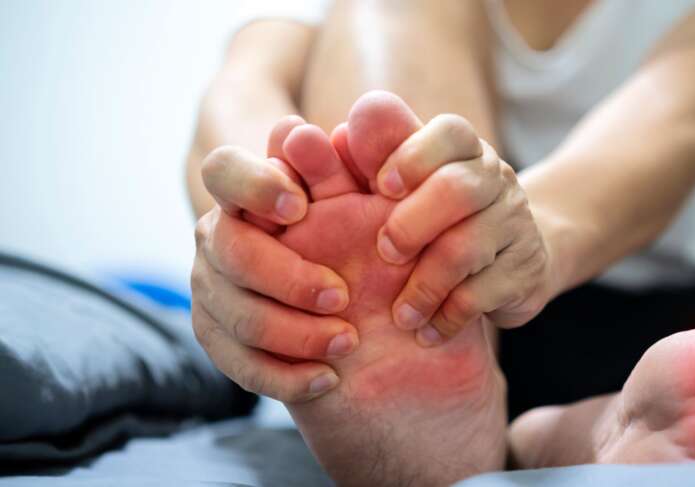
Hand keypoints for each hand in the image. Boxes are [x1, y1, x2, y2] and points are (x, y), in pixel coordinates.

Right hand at [190, 116, 358, 402]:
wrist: (358, 291)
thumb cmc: (362, 229)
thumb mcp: (366, 194)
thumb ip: (344, 164)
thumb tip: (299, 132)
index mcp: (246, 192)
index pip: (223, 171)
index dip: (254, 186)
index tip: (301, 206)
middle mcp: (217, 237)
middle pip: (229, 253)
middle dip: (288, 277)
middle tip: (343, 295)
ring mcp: (211, 291)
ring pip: (236, 317)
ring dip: (296, 333)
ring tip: (348, 341)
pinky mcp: (219, 339)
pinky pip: (240, 366)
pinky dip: (285, 377)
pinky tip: (327, 377)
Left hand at [372, 113, 553, 344]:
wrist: (516, 259)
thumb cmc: (440, 218)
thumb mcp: (414, 187)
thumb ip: (375, 163)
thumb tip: (339, 137)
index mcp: (467, 150)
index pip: (451, 133)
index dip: (413, 156)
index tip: (381, 187)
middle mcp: (497, 180)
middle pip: (458, 190)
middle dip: (411, 224)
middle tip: (384, 254)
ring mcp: (517, 225)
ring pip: (467, 248)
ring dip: (424, 286)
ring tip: (400, 315)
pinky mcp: (526, 271)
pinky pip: (482, 294)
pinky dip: (448, 317)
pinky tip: (428, 332)